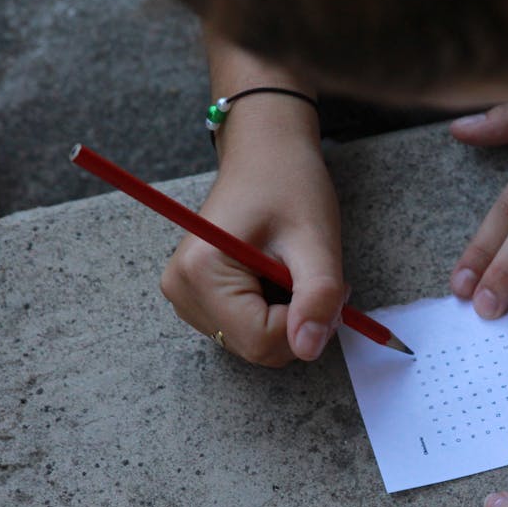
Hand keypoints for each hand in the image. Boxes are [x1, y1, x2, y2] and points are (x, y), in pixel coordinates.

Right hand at [160, 138, 345, 365]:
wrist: (266, 156)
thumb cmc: (288, 185)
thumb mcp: (315, 240)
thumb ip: (317, 296)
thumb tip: (308, 350)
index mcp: (201, 274)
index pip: (263, 341)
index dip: (306, 322)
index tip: (324, 285)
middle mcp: (183, 291)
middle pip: (257, 347)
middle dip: (297, 319)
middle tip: (310, 273)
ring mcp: (186, 297)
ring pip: (255, 342)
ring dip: (287, 316)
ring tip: (290, 268)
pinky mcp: (198, 298)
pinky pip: (247, 329)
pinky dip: (273, 312)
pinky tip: (274, 276)